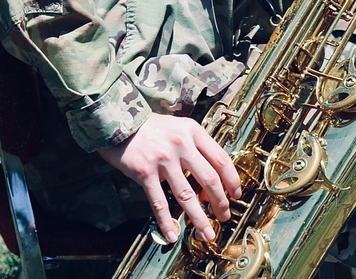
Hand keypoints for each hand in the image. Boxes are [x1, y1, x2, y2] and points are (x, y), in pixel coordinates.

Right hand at [97, 112, 240, 244]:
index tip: (236, 194)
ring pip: (187, 194)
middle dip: (220, 202)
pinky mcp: (145, 172)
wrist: (119, 121)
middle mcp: (181, 144)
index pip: (220, 158)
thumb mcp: (180, 127)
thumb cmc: (152, 127)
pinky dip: (166, 221)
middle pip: (208, 179)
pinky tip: (173, 234)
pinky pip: (159, 202)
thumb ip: (195, 146)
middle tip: (224, 216)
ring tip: (206, 232)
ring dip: (198, 218)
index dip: (232, 179)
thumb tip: (211, 174)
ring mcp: (163, 159)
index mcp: (193, 131)